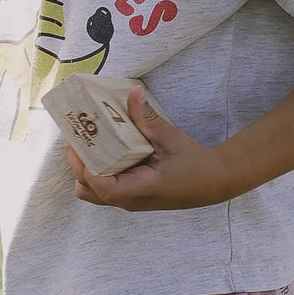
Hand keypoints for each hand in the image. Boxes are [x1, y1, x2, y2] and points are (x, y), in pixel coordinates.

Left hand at [67, 91, 229, 211]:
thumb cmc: (195, 164)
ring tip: (88, 143)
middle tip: (78, 136)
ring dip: (85, 169)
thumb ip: (148, 118)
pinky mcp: (130, 196)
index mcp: (139, 189)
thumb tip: (133, 93)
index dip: (85, 164)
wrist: (215, 182)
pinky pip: (103, 188)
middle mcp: (128, 200)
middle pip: (87, 189)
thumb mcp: (171, 138)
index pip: (100, 185)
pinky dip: (96, 172)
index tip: (80, 140)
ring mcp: (128, 201)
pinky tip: (103, 150)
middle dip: (78, 163)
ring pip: (92, 192)